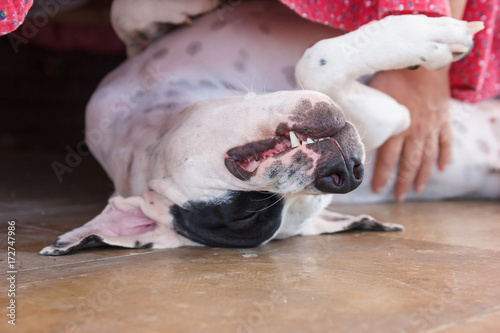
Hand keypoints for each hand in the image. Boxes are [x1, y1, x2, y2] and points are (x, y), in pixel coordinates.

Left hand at [368, 67, 452, 201]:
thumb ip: (363, 110)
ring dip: (423, 175)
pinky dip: (445, 155)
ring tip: (417, 189)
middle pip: (409, 164)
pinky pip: (446, 141)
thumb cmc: (395, 74)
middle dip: (403, 183)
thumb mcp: (373, 93)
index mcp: (396, 128)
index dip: (382, 176)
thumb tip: (343, 120)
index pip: (388, 160)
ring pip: (428, 157)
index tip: (377, 189)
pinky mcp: (443, 119)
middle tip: (399, 198)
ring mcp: (431, 127)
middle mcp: (415, 133)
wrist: (424, 62)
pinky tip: (442, 167)